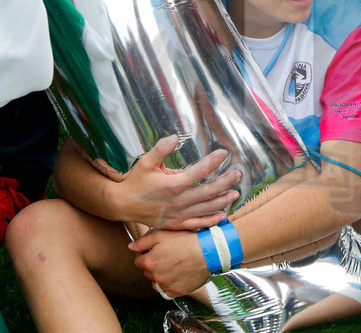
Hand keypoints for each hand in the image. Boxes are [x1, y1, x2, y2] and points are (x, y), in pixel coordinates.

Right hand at [114, 135, 240, 229]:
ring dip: (223, 201)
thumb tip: (175, 137)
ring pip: (206, 208)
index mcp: (173, 184)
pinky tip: (222, 216)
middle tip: (238, 174)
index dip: (214, 161)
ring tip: (236, 193)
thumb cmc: (135, 182)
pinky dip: (211, 221)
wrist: (122, 204)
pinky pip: (197, 223)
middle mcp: (179, 200)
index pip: (200, 171)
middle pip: (208, 191)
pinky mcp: (176, 223)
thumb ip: (160, 149)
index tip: (224, 153)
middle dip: (225, 182)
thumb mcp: (145, 162)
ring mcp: (178, 214)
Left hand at [130, 229, 210, 297]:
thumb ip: (143, 241)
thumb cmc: (185, 240)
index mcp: (149, 261)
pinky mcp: (177, 291)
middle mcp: (155, 276)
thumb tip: (130, 247)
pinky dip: (168, 284)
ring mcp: (166, 285)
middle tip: (167, 254)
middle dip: (153, 263)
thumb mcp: (162, 234)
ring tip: (173, 265)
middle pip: (147, 271)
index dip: (145, 253)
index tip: (156, 248)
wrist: (208, 252)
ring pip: (156, 281)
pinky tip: (177, 274)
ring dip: (160, 275)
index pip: (138, 260)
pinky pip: (166, 290)